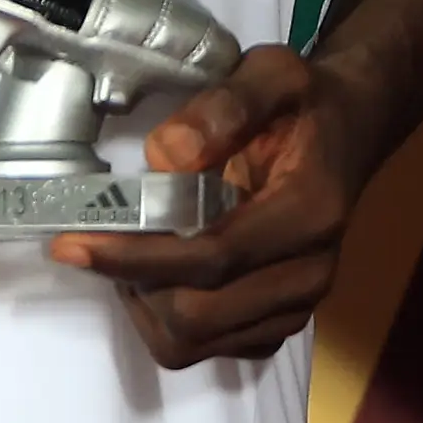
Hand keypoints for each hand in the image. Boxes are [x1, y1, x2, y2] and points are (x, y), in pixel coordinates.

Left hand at [46, 45, 360, 366]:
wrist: (349, 131)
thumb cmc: (304, 104)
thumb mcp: (272, 74)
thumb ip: (223, 107)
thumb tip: (163, 156)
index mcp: (309, 212)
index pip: (211, 258)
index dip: (136, 256)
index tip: (72, 242)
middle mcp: (309, 272)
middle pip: (195, 315)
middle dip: (134, 280)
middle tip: (103, 236)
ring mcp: (298, 306)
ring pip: (193, 342)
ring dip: (145, 303)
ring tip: (132, 250)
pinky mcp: (280, 324)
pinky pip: (207, 347)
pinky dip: (167, 318)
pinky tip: (160, 271)